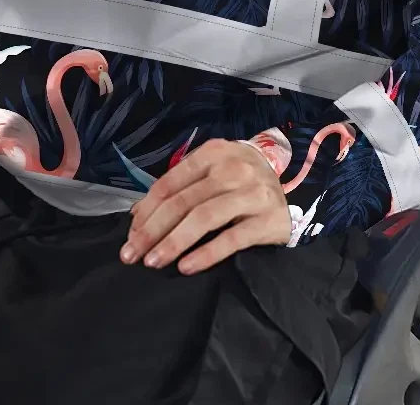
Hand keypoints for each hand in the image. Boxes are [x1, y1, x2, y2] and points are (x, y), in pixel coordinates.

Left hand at [120, 139, 291, 274]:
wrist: (289, 192)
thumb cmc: (239, 183)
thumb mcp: (210, 174)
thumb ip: (178, 189)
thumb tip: (137, 215)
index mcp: (213, 153)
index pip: (171, 182)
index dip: (147, 210)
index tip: (130, 234)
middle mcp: (233, 168)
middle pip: (183, 201)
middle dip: (152, 230)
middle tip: (131, 254)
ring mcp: (252, 192)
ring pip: (204, 217)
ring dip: (173, 242)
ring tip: (153, 261)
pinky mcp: (268, 219)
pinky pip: (232, 238)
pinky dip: (206, 253)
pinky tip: (186, 267)